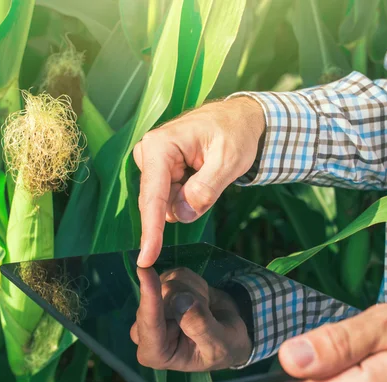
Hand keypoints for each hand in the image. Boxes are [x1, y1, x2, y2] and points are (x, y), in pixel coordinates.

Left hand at [130, 267, 251, 370]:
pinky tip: (201, 298)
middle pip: (160, 296)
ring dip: (195, 291)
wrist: (232, 335)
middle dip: (190, 298)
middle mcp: (145, 330)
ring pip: (169, 281)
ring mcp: (152, 306)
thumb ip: (200, 327)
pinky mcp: (161, 288)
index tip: (144, 271)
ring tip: (205, 309)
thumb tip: (180, 300)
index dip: (149, 298)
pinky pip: (177, 273)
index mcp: (155, 353)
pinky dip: (195, 282)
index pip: (149, 323)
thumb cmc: (224, 348)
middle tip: (209, 317)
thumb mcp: (218, 346)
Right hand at [133, 97, 264, 266]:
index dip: (150, 230)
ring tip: (209, 169)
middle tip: (213, 176)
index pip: (153, 195)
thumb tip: (181, 215)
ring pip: (166, 202)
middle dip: (183, 204)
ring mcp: (153, 162)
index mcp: (160, 145)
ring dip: (189, 198)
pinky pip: (172, 198)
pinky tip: (201, 173)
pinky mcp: (160, 170)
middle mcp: (149, 152)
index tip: (146, 257)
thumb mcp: (228, 161)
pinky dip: (189, 195)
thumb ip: (205, 189)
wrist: (239, 118)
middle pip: (158, 201)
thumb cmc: (235, 132)